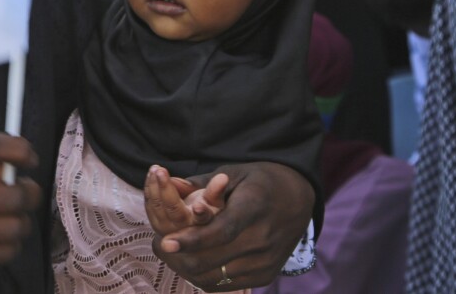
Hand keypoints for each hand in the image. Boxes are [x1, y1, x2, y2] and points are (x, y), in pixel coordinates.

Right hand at [0, 132, 40, 287]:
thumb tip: (13, 163)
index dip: (21, 149)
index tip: (29, 157)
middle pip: (13, 193)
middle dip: (30, 193)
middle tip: (27, 192)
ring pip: (15, 226)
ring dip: (23, 222)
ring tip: (14, 218)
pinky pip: (4, 251)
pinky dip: (12, 245)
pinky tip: (1, 238)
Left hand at [150, 162, 313, 291]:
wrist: (297, 199)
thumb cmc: (259, 182)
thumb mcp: (234, 173)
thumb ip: (202, 182)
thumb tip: (171, 183)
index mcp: (255, 207)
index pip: (222, 231)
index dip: (192, 240)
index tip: (165, 242)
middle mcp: (263, 238)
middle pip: (215, 259)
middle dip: (180, 257)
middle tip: (158, 245)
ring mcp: (266, 260)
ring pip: (217, 276)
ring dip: (188, 269)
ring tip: (171, 254)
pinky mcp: (266, 275)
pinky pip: (227, 284)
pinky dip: (205, 277)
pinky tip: (191, 261)